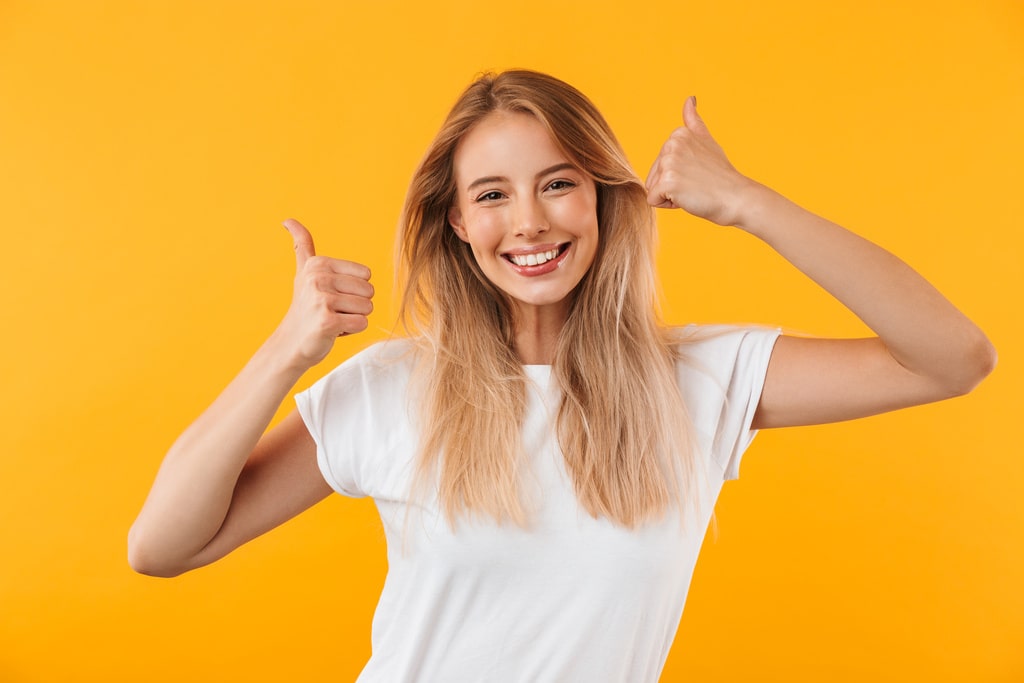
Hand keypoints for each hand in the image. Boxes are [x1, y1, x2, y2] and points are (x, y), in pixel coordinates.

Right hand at [275, 218, 373, 367]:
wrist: (290, 343)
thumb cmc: (305, 309)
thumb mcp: (303, 273)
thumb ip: (301, 245)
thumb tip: (288, 220)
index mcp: (319, 264)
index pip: (366, 275)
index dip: (354, 290)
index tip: (331, 297)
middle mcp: (318, 278)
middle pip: (369, 291)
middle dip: (355, 306)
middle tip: (332, 311)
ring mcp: (322, 299)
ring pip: (367, 308)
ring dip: (353, 319)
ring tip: (331, 319)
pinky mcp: (327, 321)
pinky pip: (361, 323)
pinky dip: (351, 331)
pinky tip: (332, 331)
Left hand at [645, 97, 754, 225]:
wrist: (735, 197)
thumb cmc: (721, 175)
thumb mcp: (708, 142)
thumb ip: (694, 122)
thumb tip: (690, 99)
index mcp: (678, 134)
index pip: (660, 164)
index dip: (677, 174)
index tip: (697, 172)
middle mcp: (671, 144)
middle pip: (653, 176)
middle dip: (670, 186)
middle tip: (695, 184)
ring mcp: (669, 162)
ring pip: (652, 188)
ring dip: (669, 196)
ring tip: (692, 190)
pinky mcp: (667, 181)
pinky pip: (653, 200)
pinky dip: (668, 205)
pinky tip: (688, 198)